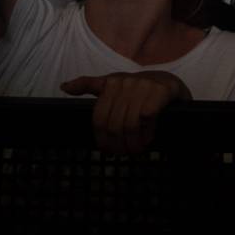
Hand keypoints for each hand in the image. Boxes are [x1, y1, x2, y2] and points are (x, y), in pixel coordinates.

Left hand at [60, 71, 190, 154]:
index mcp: (111, 82)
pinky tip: (149, 137)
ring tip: (137, 149)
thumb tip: (64, 86)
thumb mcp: (114, 86)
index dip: (102, 139)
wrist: (171, 83)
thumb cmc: (140, 90)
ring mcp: (144, 85)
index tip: (107, 151)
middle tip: (124, 153)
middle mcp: (125, 81)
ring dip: (134, 143)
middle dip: (119, 144)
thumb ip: (90, 85)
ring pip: (130, 124)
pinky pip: (147, 119)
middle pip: (114, 124)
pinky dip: (148, 133)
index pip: (99, 118)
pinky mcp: (161, 91)